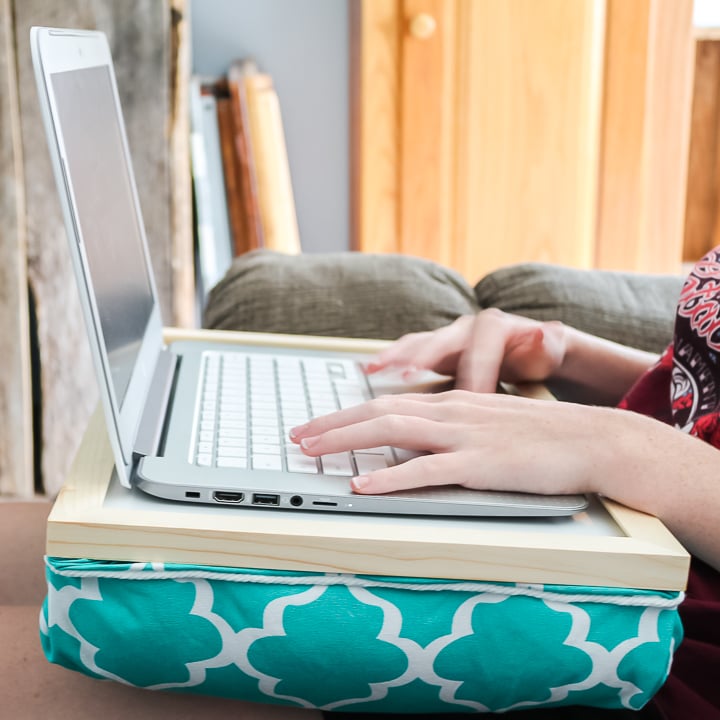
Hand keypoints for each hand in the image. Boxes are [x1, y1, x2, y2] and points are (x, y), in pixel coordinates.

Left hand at [291, 390, 630, 495]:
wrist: (592, 441)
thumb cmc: (540, 438)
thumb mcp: (487, 425)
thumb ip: (451, 432)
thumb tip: (414, 447)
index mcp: (451, 404)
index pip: (386, 404)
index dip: (345, 414)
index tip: (315, 425)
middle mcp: (451, 413)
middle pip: (379, 413)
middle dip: (332, 424)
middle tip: (296, 436)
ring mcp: (466, 436)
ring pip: (394, 431)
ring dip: (347, 440)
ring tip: (312, 451)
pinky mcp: (482, 464)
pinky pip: (428, 470)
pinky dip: (391, 478)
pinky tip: (363, 487)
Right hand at [366, 310, 566, 392]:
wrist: (533, 348)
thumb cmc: (539, 356)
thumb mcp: (549, 351)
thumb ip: (548, 344)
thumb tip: (547, 331)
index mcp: (494, 328)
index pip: (482, 350)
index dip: (475, 372)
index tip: (471, 396)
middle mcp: (466, 328)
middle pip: (440, 340)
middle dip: (421, 357)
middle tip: (407, 374)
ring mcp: (448, 337)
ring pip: (418, 343)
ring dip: (396, 357)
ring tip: (376, 369)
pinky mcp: (435, 349)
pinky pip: (409, 351)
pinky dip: (390, 360)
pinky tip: (371, 370)